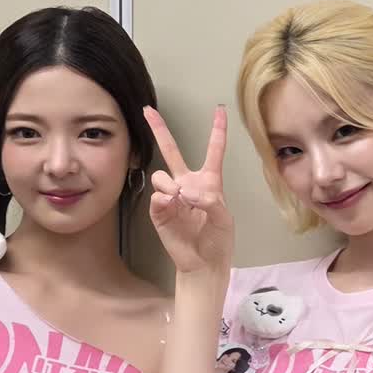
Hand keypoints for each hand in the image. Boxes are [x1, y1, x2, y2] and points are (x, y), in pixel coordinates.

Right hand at [146, 106, 234, 273]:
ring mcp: (171, 197)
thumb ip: (210, 200)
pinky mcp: (159, 211)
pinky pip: (156, 197)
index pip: (213, 151)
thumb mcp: (224, 218)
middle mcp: (187, 184)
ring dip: (170, 185)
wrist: (204, 262)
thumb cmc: (218, 239)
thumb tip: (185, 192)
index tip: (219, 109)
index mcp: (209, 182)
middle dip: (159, 130)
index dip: (216, 130)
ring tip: (180, 199)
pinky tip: (172, 207)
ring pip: (161, 176)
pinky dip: (165, 201)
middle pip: (172, 152)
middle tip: (148, 110)